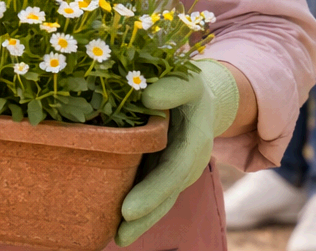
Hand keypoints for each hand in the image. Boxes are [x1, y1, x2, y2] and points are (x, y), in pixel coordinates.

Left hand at [116, 59, 239, 244]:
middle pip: (166, 195)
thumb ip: (172, 88)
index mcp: (194, 142)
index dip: (151, 192)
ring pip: (160, 202)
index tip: (126, 209)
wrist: (200, 99)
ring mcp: (175, 172)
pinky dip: (139, 212)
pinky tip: (114, 226)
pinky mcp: (162, 172)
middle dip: (144, 217)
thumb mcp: (187, 80)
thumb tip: (148, 98)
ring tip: (115, 239)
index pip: (171, 173)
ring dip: (140, 223)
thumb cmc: (188, 86)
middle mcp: (187, 164)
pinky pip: (152, 194)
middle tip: (119, 235)